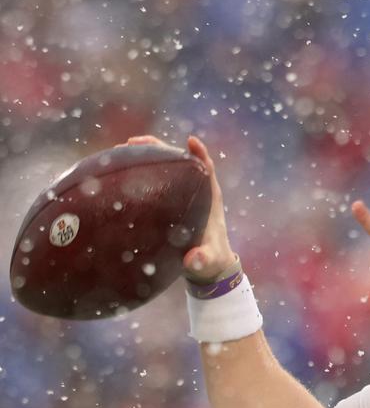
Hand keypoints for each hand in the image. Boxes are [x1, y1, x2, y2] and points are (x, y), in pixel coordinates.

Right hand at [121, 134, 235, 282]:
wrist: (207, 266)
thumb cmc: (210, 260)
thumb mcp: (207, 261)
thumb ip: (202, 260)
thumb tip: (193, 259)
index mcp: (209, 198)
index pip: (207, 169)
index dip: (200, 154)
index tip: (191, 141)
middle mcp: (195, 190)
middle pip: (180, 159)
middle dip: (159, 148)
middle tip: (134, 143)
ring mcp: (181, 193)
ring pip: (166, 166)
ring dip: (146, 154)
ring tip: (122, 150)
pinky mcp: (168, 199)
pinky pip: (155, 178)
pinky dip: (141, 170)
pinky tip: (120, 168)